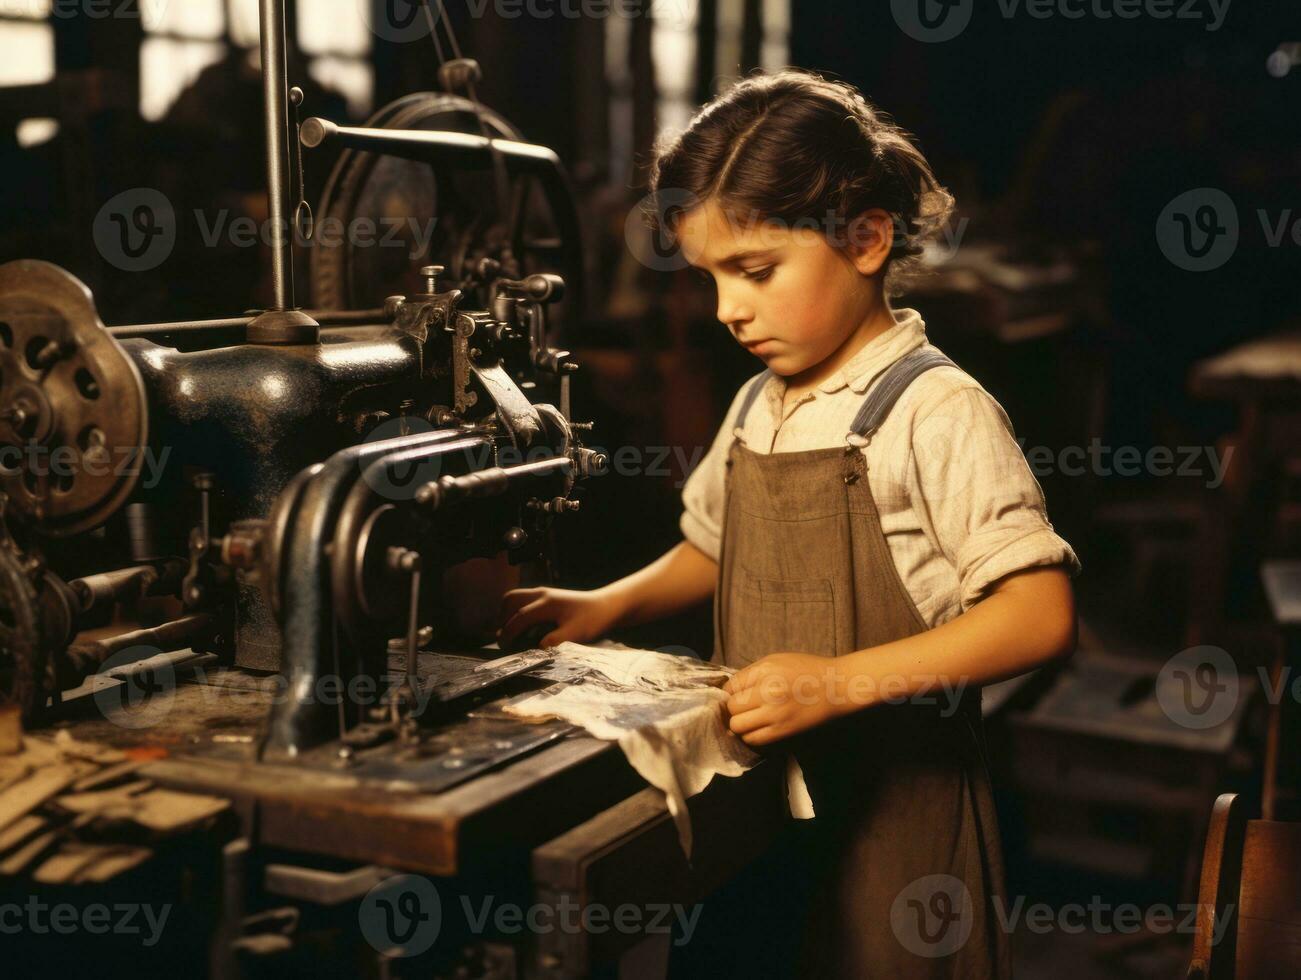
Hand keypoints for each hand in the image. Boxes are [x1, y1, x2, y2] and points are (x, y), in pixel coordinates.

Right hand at [497, 586, 625, 648]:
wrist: (607, 606)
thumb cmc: (593, 619)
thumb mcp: (575, 634)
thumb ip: (554, 642)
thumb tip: (536, 649)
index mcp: (546, 603)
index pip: (519, 617)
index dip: (508, 632)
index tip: (503, 647)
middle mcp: (542, 594)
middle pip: (511, 599)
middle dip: (502, 618)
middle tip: (503, 637)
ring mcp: (544, 593)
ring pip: (516, 597)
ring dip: (508, 612)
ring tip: (509, 631)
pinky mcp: (548, 596)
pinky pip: (524, 599)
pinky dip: (516, 610)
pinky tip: (523, 625)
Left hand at [723, 652, 849, 746]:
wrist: (836, 687)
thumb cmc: (806, 670)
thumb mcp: (776, 661)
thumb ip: (752, 674)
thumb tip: (730, 691)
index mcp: (765, 671)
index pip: (730, 687)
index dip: (729, 693)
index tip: (736, 696)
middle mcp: (767, 691)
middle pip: (731, 708)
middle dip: (733, 709)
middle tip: (742, 709)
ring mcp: (775, 713)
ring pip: (738, 727)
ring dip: (740, 724)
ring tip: (749, 720)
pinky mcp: (783, 731)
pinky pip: (753, 740)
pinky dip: (751, 736)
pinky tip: (758, 729)